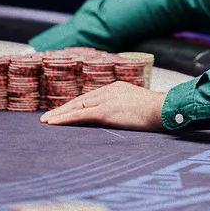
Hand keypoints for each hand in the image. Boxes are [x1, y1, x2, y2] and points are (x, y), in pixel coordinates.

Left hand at [41, 81, 165, 130]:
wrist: (164, 109)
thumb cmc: (157, 111)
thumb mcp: (139, 105)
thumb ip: (127, 108)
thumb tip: (123, 117)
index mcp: (117, 87)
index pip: (91, 96)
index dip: (75, 104)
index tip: (64, 110)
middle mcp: (109, 90)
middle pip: (80, 99)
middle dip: (63, 108)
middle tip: (47, 117)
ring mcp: (107, 99)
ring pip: (76, 106)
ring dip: (59, 114)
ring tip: (45, 121)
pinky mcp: (105, 111)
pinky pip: (80, 114)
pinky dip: (64, 118)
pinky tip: (53, 123)